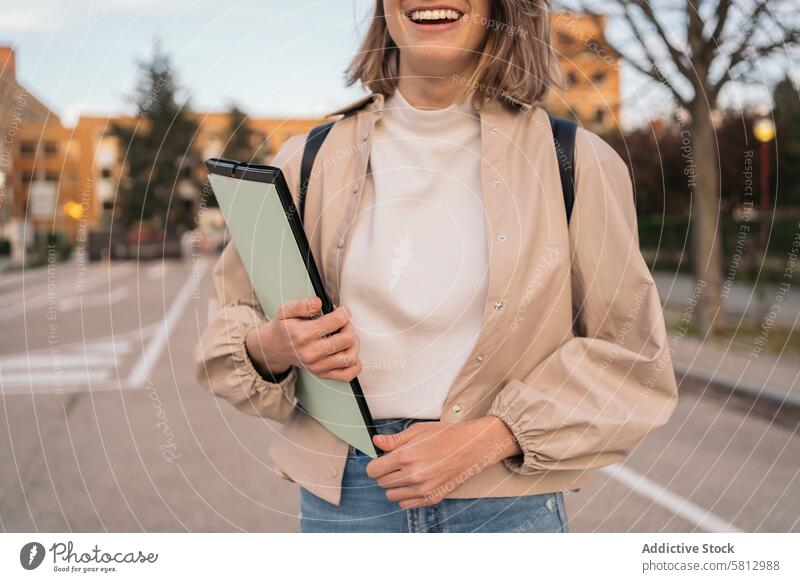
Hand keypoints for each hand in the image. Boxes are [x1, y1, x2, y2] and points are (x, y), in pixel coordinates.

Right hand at [245, 295, 361, 381]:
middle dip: (348, 327)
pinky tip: (348, 353)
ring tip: (345, 337)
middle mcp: (311, 353)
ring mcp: (317, 366)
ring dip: (353, 345)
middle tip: (342, 324)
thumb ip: (302, 305)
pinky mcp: (322, 374)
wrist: (273, 348)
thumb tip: (318, 302)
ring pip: (350, 357)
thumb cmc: (283, 328)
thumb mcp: (285, 310)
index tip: (341, 311)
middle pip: (348, 339)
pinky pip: (346, 375)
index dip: (343, 312)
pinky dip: (354, 366)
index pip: (337, 321)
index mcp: (303, 334)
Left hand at [365, 416, 520, 507]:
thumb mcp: (418, 431)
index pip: (374, 470)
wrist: (473, 447)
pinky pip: (406, 504)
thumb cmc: (447, 436)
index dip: (375, 464)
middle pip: (382, 483)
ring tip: (407, 472)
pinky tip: (415, 483)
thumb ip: (394, 440)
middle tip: (397, 463)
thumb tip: (377, 442)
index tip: (381, 461)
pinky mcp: (432, 498)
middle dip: (386, 473)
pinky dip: (406, 495)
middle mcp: (414, 476)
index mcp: (407, 457)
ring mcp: (424, 490)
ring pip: (392, 496)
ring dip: (395, 485)